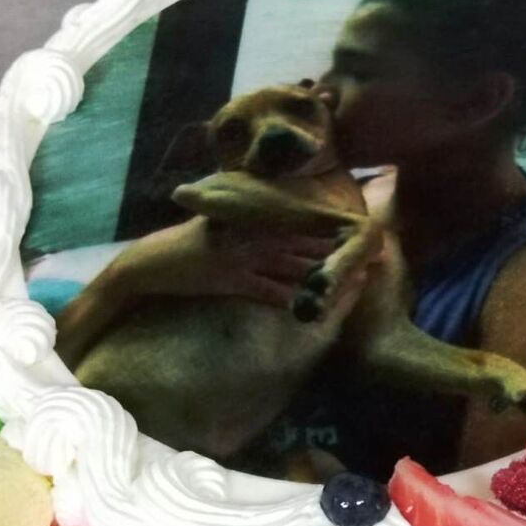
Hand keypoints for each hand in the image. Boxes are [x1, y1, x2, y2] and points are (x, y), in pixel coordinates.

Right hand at [113, 217, 341, 308]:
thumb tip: (282, 235)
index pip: (297, 223)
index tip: (361, 232)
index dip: (329, 229)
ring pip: (289, 265)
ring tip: (354, 279)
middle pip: (302, 243)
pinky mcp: (227, 279)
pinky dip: (286, 298)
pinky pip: (263, 290)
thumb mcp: (222, 228)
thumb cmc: (190, 246)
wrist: (152, 263)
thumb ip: (251, 227)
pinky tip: (309, 305)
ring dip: (321, 274)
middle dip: (336, 251)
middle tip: (373, 255)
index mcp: (250, 221)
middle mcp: (249, 235)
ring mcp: (239, 256)